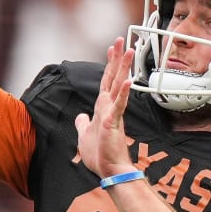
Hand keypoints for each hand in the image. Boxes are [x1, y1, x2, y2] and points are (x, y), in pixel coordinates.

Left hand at [75, 37, 135, 177]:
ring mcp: (113, 113)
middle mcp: (110, 107)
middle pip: (113, 77)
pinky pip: (119, 104)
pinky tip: (127, 80)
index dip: (108, 65)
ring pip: (118, 85)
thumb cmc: (100, 155)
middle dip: (117, 58)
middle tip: (122, 40)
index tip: (111, 49)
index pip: (105, 81)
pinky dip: (122, 92)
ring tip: (130, 51)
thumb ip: (83, 124)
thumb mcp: (84, 135)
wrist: (109, 171)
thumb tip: (80, 117)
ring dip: (123, 68)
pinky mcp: (114, 122)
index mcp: (103, 108)